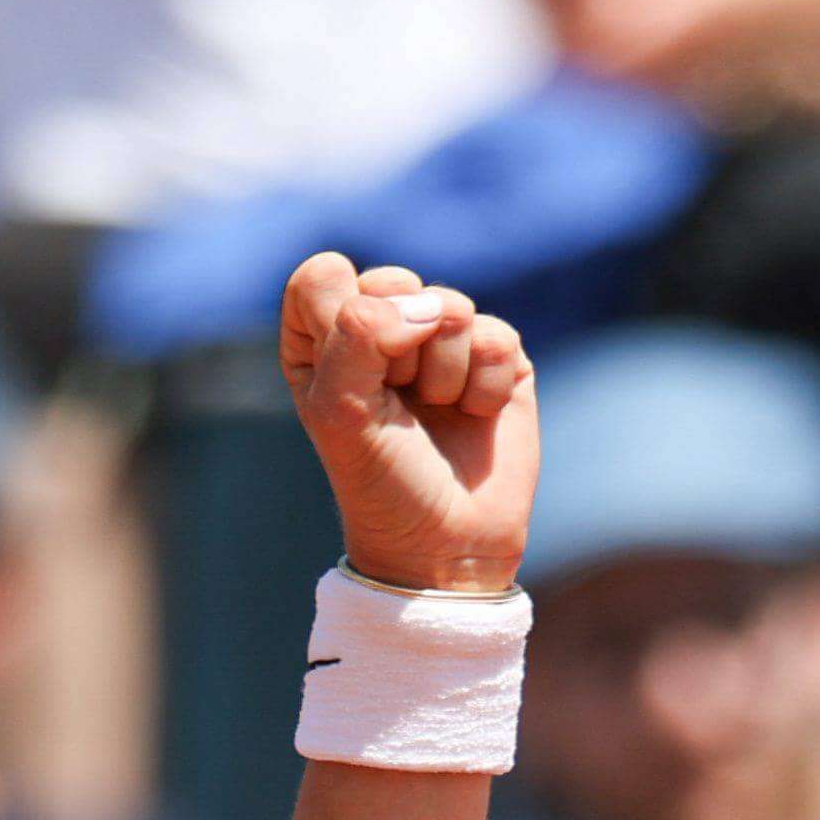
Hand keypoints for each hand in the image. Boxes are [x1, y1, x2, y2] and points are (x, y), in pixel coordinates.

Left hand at [281, 252, 537, 600]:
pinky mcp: (497, 358)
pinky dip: (485, 386)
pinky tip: (476, 417)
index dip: (342, 321)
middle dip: (399, 348)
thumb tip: (428, 305)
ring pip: (449, 305)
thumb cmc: (381, 481)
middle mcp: (382, 330)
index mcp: (323, 339)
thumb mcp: (340, 410)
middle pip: (392, 282)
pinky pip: (496, 335)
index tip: (353, 380)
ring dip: (444, 373)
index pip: (324, 276)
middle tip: (398, 402)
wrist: (449, 544)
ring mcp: (442, 341)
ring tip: (438, 414)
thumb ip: (358, 334)